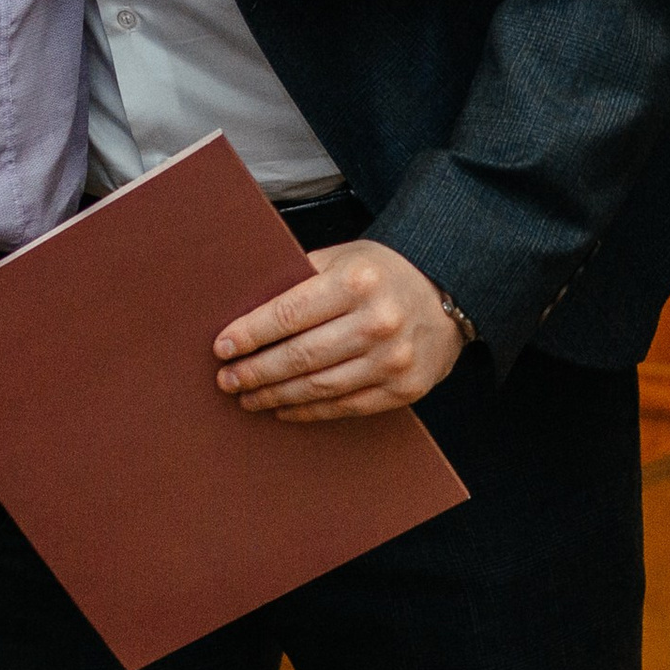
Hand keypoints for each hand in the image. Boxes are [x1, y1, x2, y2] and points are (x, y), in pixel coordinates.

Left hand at [214, 239, 468, 420]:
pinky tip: (283, 408)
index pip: (290, 313)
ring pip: (319, 387)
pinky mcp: (403, 389)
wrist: (448, 292)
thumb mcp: (344, 258)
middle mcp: (379, 321)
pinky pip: (344, 407)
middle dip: (255, 371)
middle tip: (226, 379)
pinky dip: (308, 411)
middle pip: (300, 356)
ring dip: (275, 396)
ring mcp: (394, 359)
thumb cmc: (381, 273)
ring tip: (248, 396)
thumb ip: (300, 278)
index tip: (221, 347)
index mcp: (358, 281)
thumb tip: (242, 309)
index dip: (250, 334)